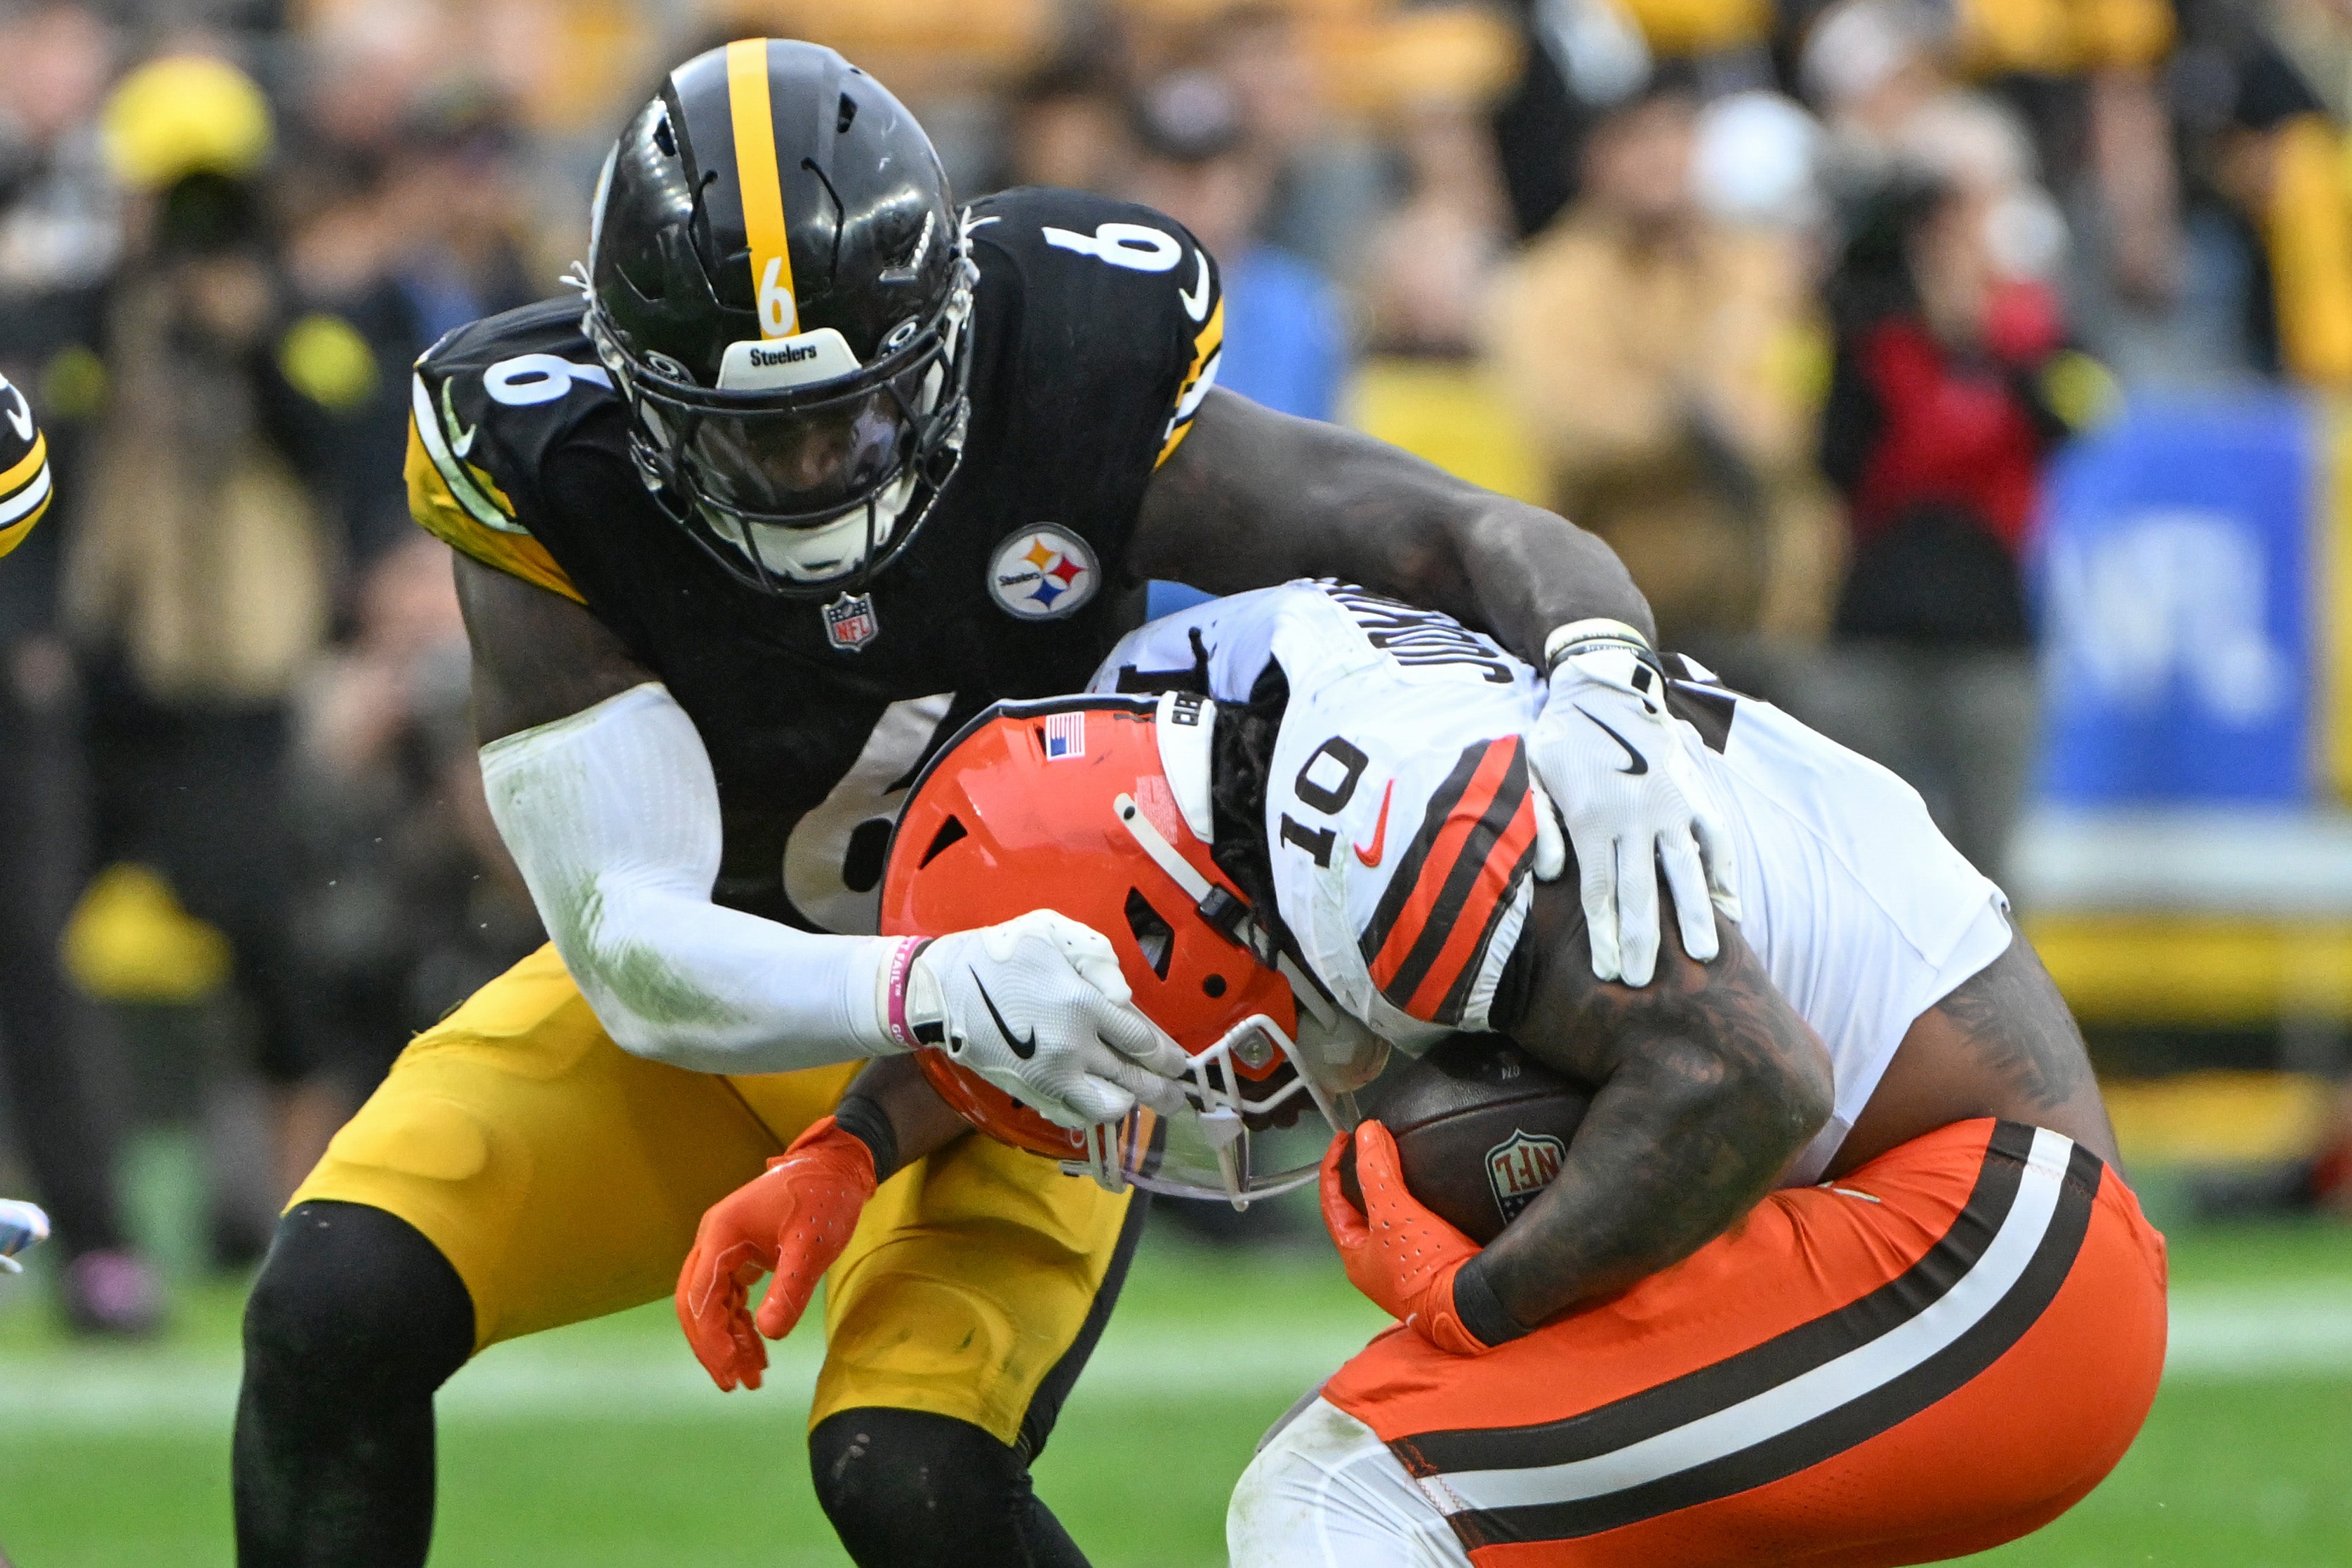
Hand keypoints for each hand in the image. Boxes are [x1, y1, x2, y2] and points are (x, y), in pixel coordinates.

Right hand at [675, 1116, 876, 1391]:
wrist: (838, 1167)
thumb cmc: (824, 1199)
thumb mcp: (811, 1246)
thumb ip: (789, 1289)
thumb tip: (768, 1335)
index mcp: (720, 1234)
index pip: (701, 1297)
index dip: (712, 1340)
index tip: (731, 1372)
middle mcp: (713, 1240)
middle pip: (696, 1303)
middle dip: (713, 1346)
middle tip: (735, 1384)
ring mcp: (724, 1246)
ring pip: (713, 1303)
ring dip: (728, 1340)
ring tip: (752, 1379)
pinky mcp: (740, 1253)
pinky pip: (730, 1296)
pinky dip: (740, 1324)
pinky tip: (757, 1350)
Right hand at [907, 910, 1190, 1129]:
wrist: (943, 990)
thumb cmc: (1001, 954)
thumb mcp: (1052, 932)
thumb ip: (1097, 959)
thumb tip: (1125, 996)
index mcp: (1083, 1004)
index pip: (1142, 1041)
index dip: (1167, 1055)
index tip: (1180, 1062)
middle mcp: (1073, 1047)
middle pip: (1133, 1079)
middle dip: (1163, 1091)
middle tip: (1178, 1098)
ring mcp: (1050, 1076)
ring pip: (1106, 1107)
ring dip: (1128, 1104)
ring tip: (1138, 1098)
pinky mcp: (1030, 1092)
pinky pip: (1073, 1116)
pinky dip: (1092, 1114)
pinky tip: (1100, 1104)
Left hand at [1319, 1123, 1490, 1355]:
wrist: (1474, 1305)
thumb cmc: (1427, 1272)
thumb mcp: (1394, 1213)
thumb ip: (1377, 1171)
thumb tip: (1366, 1133)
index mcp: (1355, 1256)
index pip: (1331, 1201)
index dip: (1333, 1166)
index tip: (1344, 1140)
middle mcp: (1376, 1264)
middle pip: (1359, 1209)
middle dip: (1363, 1177)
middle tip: (1371, 1148)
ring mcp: (1404, 1266)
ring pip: (1390, 1216)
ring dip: (1392, 1188)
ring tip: (1399, 1161)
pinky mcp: (1433, 1263)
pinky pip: (1418, 1224)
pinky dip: (1418, 1202)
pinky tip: (1432, 1191)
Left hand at [1532, 631, 1737, 985]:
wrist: (1607, 684)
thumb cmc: (1562, 737)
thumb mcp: (1533, 772)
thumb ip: (1541, 824)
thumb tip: (1554, 874)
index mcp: (1592, 817)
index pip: (1599, 892)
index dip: (1605, 936)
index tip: (1610, 973)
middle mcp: (1635, 817)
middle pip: (1641, 892)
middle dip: (1643, 942)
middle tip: (1646, 985)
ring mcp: (1673, 805)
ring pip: (1687, 871)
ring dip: (1696, 917)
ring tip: (1707, 957)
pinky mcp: (1698, 793)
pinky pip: (1718, 840)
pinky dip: (1725, 875)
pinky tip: (1732, 910)